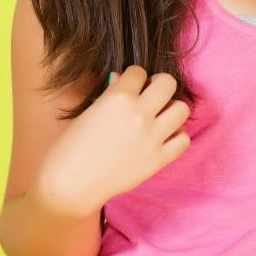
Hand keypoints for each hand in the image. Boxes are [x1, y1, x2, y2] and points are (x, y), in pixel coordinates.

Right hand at [37, 66, 191, 215]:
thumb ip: (111, 95)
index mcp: (118, 97)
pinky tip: (163, 139)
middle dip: (159, 86)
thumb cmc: (71, 147)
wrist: (71, 183)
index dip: (134, 78)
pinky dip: (176, 137)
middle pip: (168, 83)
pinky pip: (184, 140)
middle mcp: (139, 113)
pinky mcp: (158, 159)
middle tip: (151, 97)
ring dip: (171, 110)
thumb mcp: (89, 112)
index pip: (139, 72)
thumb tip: (123, 80)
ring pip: (182, 109)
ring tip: (159, 118)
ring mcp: (152, 137)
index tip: (130, 88)